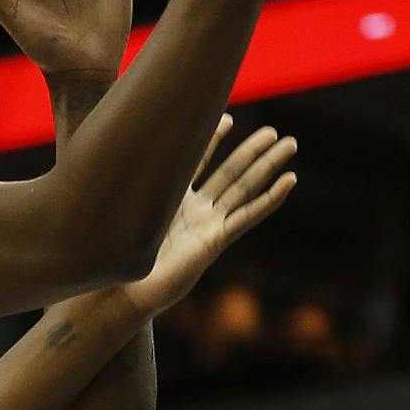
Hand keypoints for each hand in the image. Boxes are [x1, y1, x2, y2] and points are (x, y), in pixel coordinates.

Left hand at [125, 116, 296, 316]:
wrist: (126, 292)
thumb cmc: (119, 257)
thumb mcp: (129, 209)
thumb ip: (133, 181)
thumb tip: (121, 140)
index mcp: (171, 201)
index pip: (196, 162)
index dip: (212, 141)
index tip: (227, 118)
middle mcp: (195, 211)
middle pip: (230, 173)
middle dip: (252, 151)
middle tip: (273, 132)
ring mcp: (209, 225)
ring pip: (244, 189)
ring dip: (267, 167)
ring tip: (290, 144)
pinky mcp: (216, 241)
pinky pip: (247, 216)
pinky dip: (269, 199)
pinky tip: (289, 181)